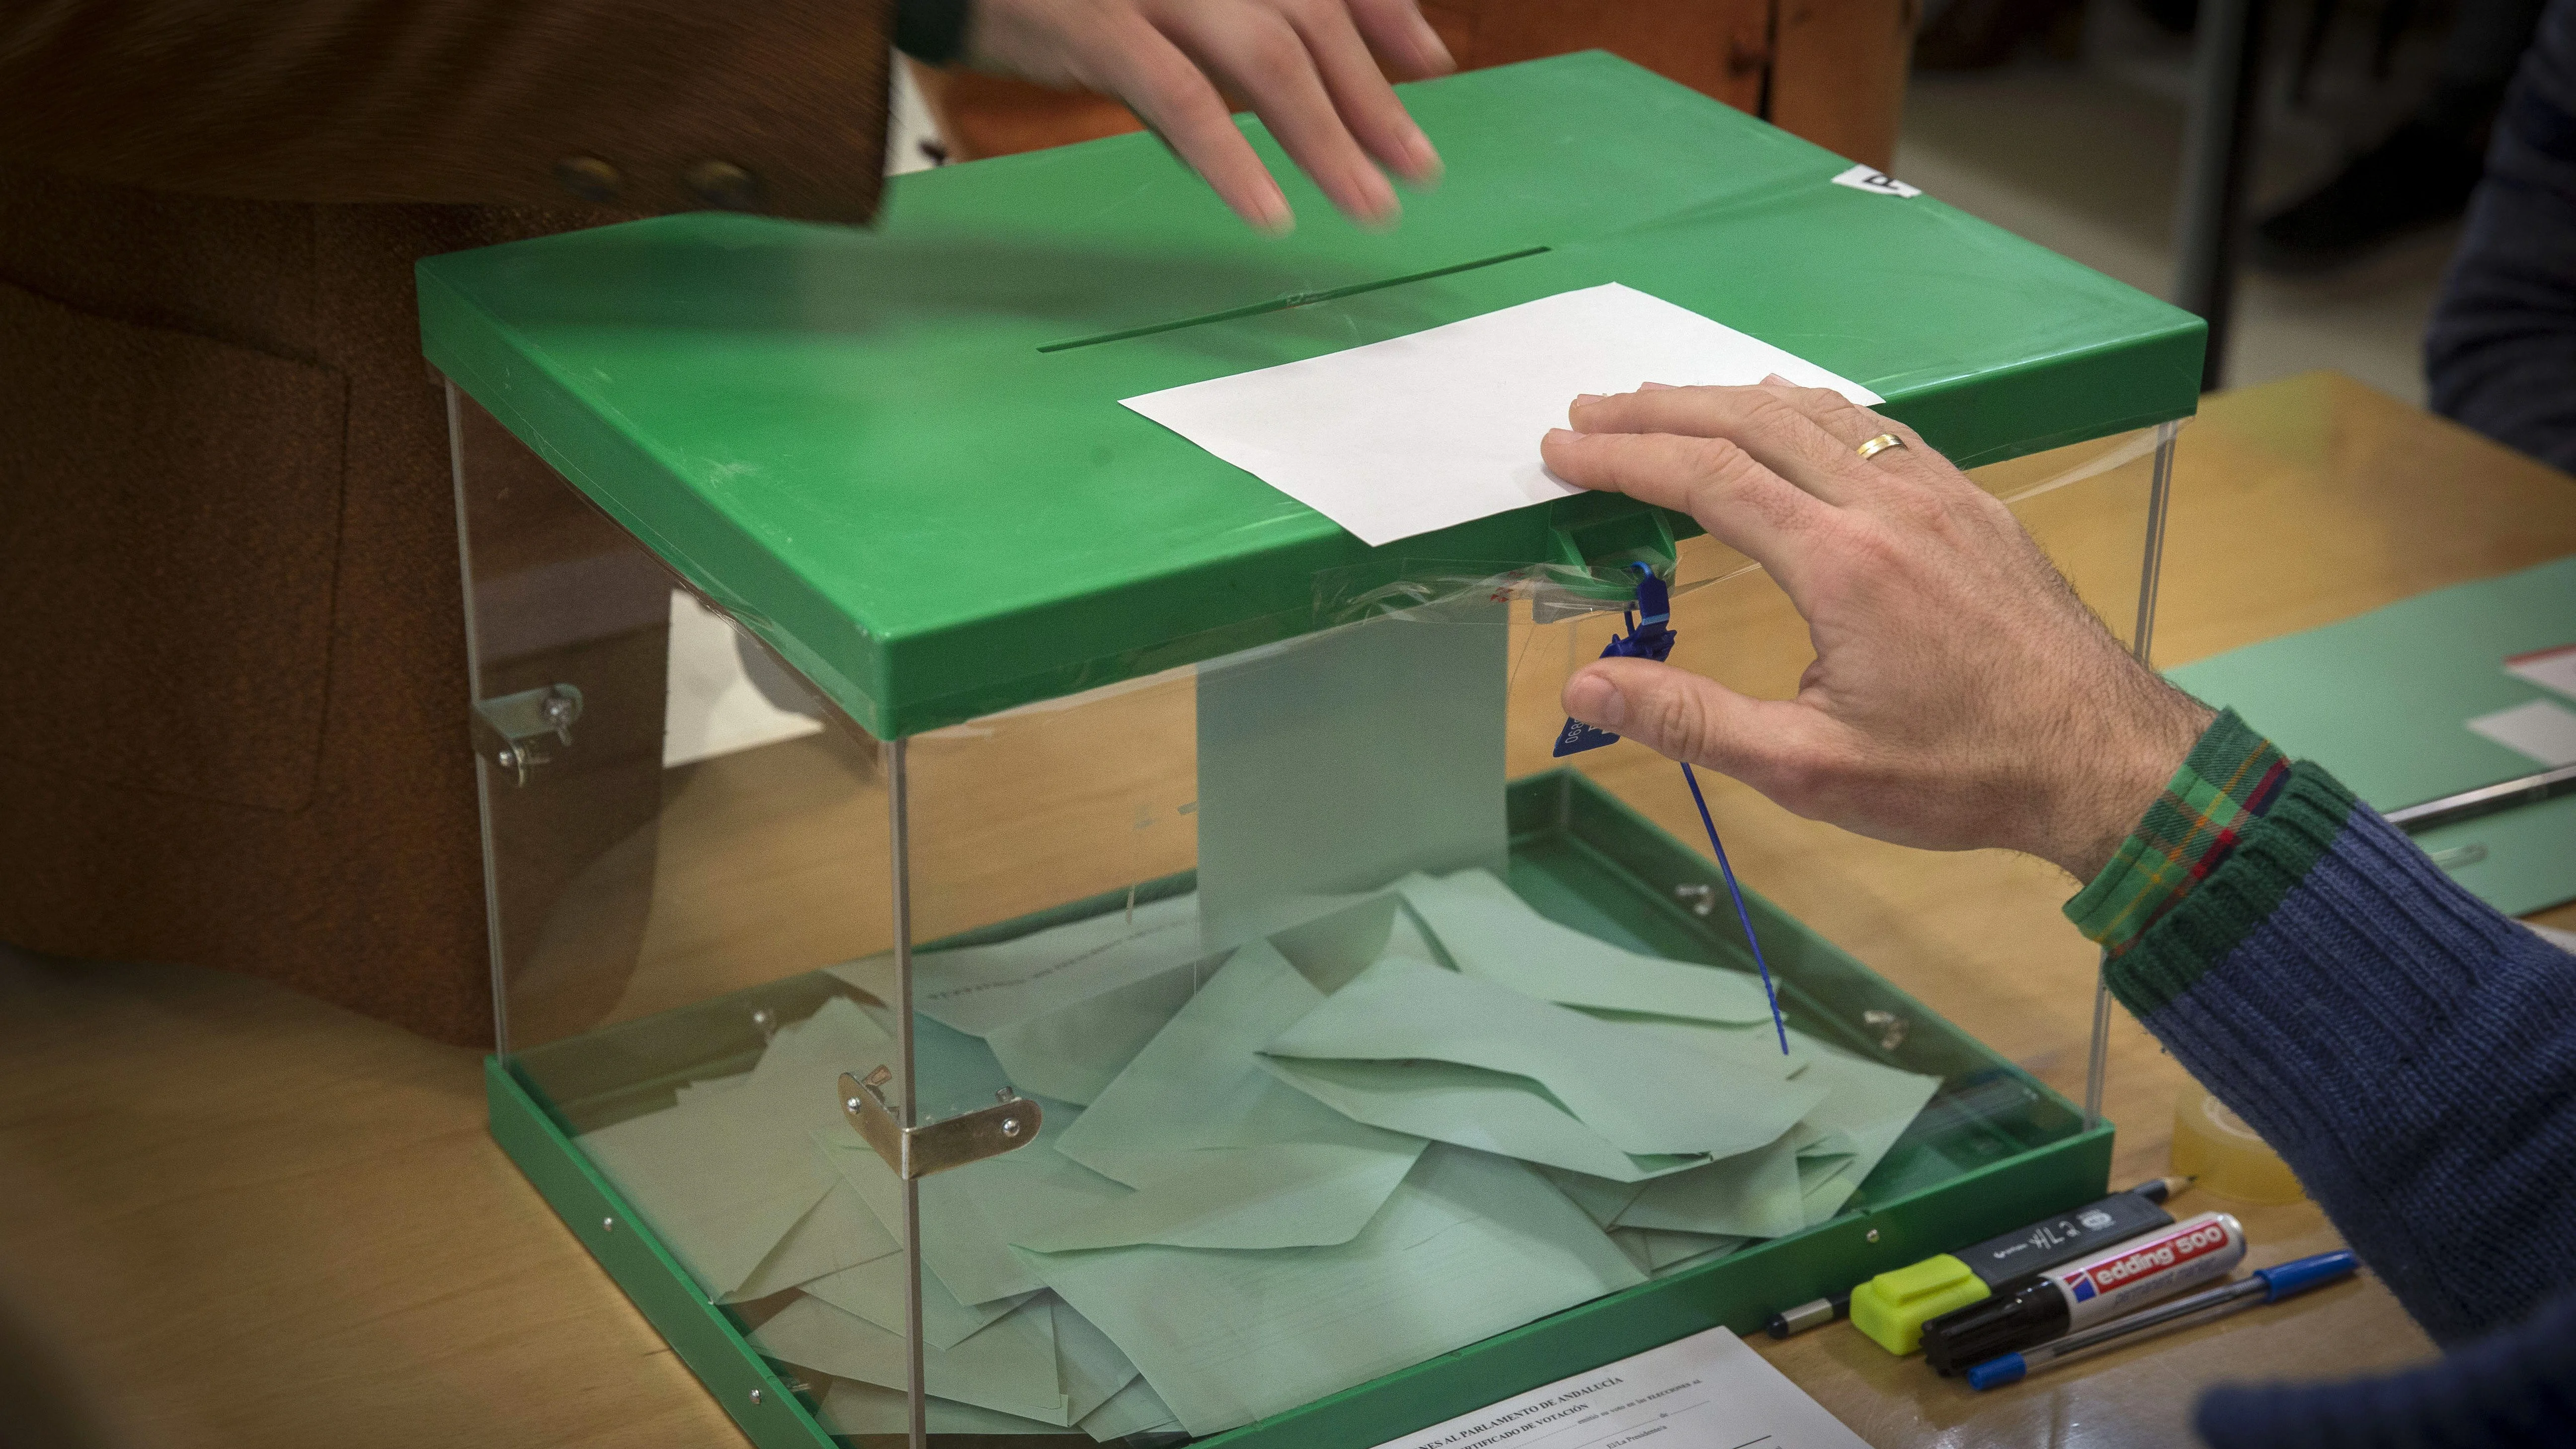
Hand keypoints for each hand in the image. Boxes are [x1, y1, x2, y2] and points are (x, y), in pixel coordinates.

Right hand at [964, 0, 1451, 230]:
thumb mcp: (1158, 10)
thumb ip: (1237, 40)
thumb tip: (1318, 92)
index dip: (1386, 13)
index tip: (1433, 65)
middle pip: (1310, 22)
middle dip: (1373, 100)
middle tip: (1419, 169)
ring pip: (1266, 59)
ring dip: (1326, 140)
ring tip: (1369, 205)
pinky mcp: (1096, 25)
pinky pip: (1182, 98)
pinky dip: (1233, 158)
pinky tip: (1269, 211)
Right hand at [1542, 382, 2212, 882]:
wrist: (2106, 758)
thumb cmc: (1961, 774)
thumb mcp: (1809, 769)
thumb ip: (1691, 720)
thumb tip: (1582, 690)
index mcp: (1841, 562)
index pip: (1707, 478)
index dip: (1624, 459)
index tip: (1560, 454)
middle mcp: (1888, 504)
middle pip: (1750, 422)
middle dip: (1657, 410)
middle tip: (1586, 413)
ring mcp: (1937, 493)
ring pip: (1814, 411)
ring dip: (1726, 398)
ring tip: (1662, 402)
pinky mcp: (1972, 502)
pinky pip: (1872, 426)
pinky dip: (1805, 407)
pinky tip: (1782, 413)